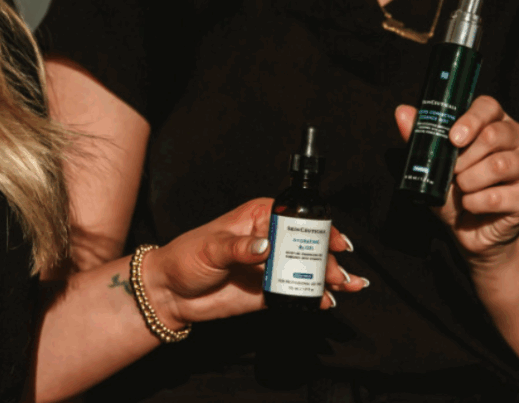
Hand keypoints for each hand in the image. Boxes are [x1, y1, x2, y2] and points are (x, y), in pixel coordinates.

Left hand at [141, 197, 368, 327]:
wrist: (170, 293)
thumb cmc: (186, 258)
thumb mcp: (211, 247)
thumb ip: (239, 247)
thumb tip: (265, 246)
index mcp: (259, 217)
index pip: (297, 217)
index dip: (319, 228)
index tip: (334, 240)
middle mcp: (270, 239)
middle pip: (309, 245)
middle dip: (330, 257)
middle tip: (339, 273)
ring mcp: (272, 266)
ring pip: (308, 268)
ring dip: (330, 277)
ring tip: (348, 286)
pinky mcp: (270, 291)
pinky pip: (297, 292)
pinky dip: (314, 297)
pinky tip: (327, 301)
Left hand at [395, 95, 518, 265]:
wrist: (472, 231)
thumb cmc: (456, 191)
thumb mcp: (434, 164)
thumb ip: (422, 137)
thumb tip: (402, 111)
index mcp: (496, 122)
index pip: (488, 106)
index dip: (470, 120)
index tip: (452, 138)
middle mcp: (518, 138)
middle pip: (495, 134)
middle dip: (465, 157)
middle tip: (453, 172)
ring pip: (499, 164)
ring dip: (469, 180)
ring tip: (462, 189)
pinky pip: (499, 195)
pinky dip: (476, 203)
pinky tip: (472, 205)